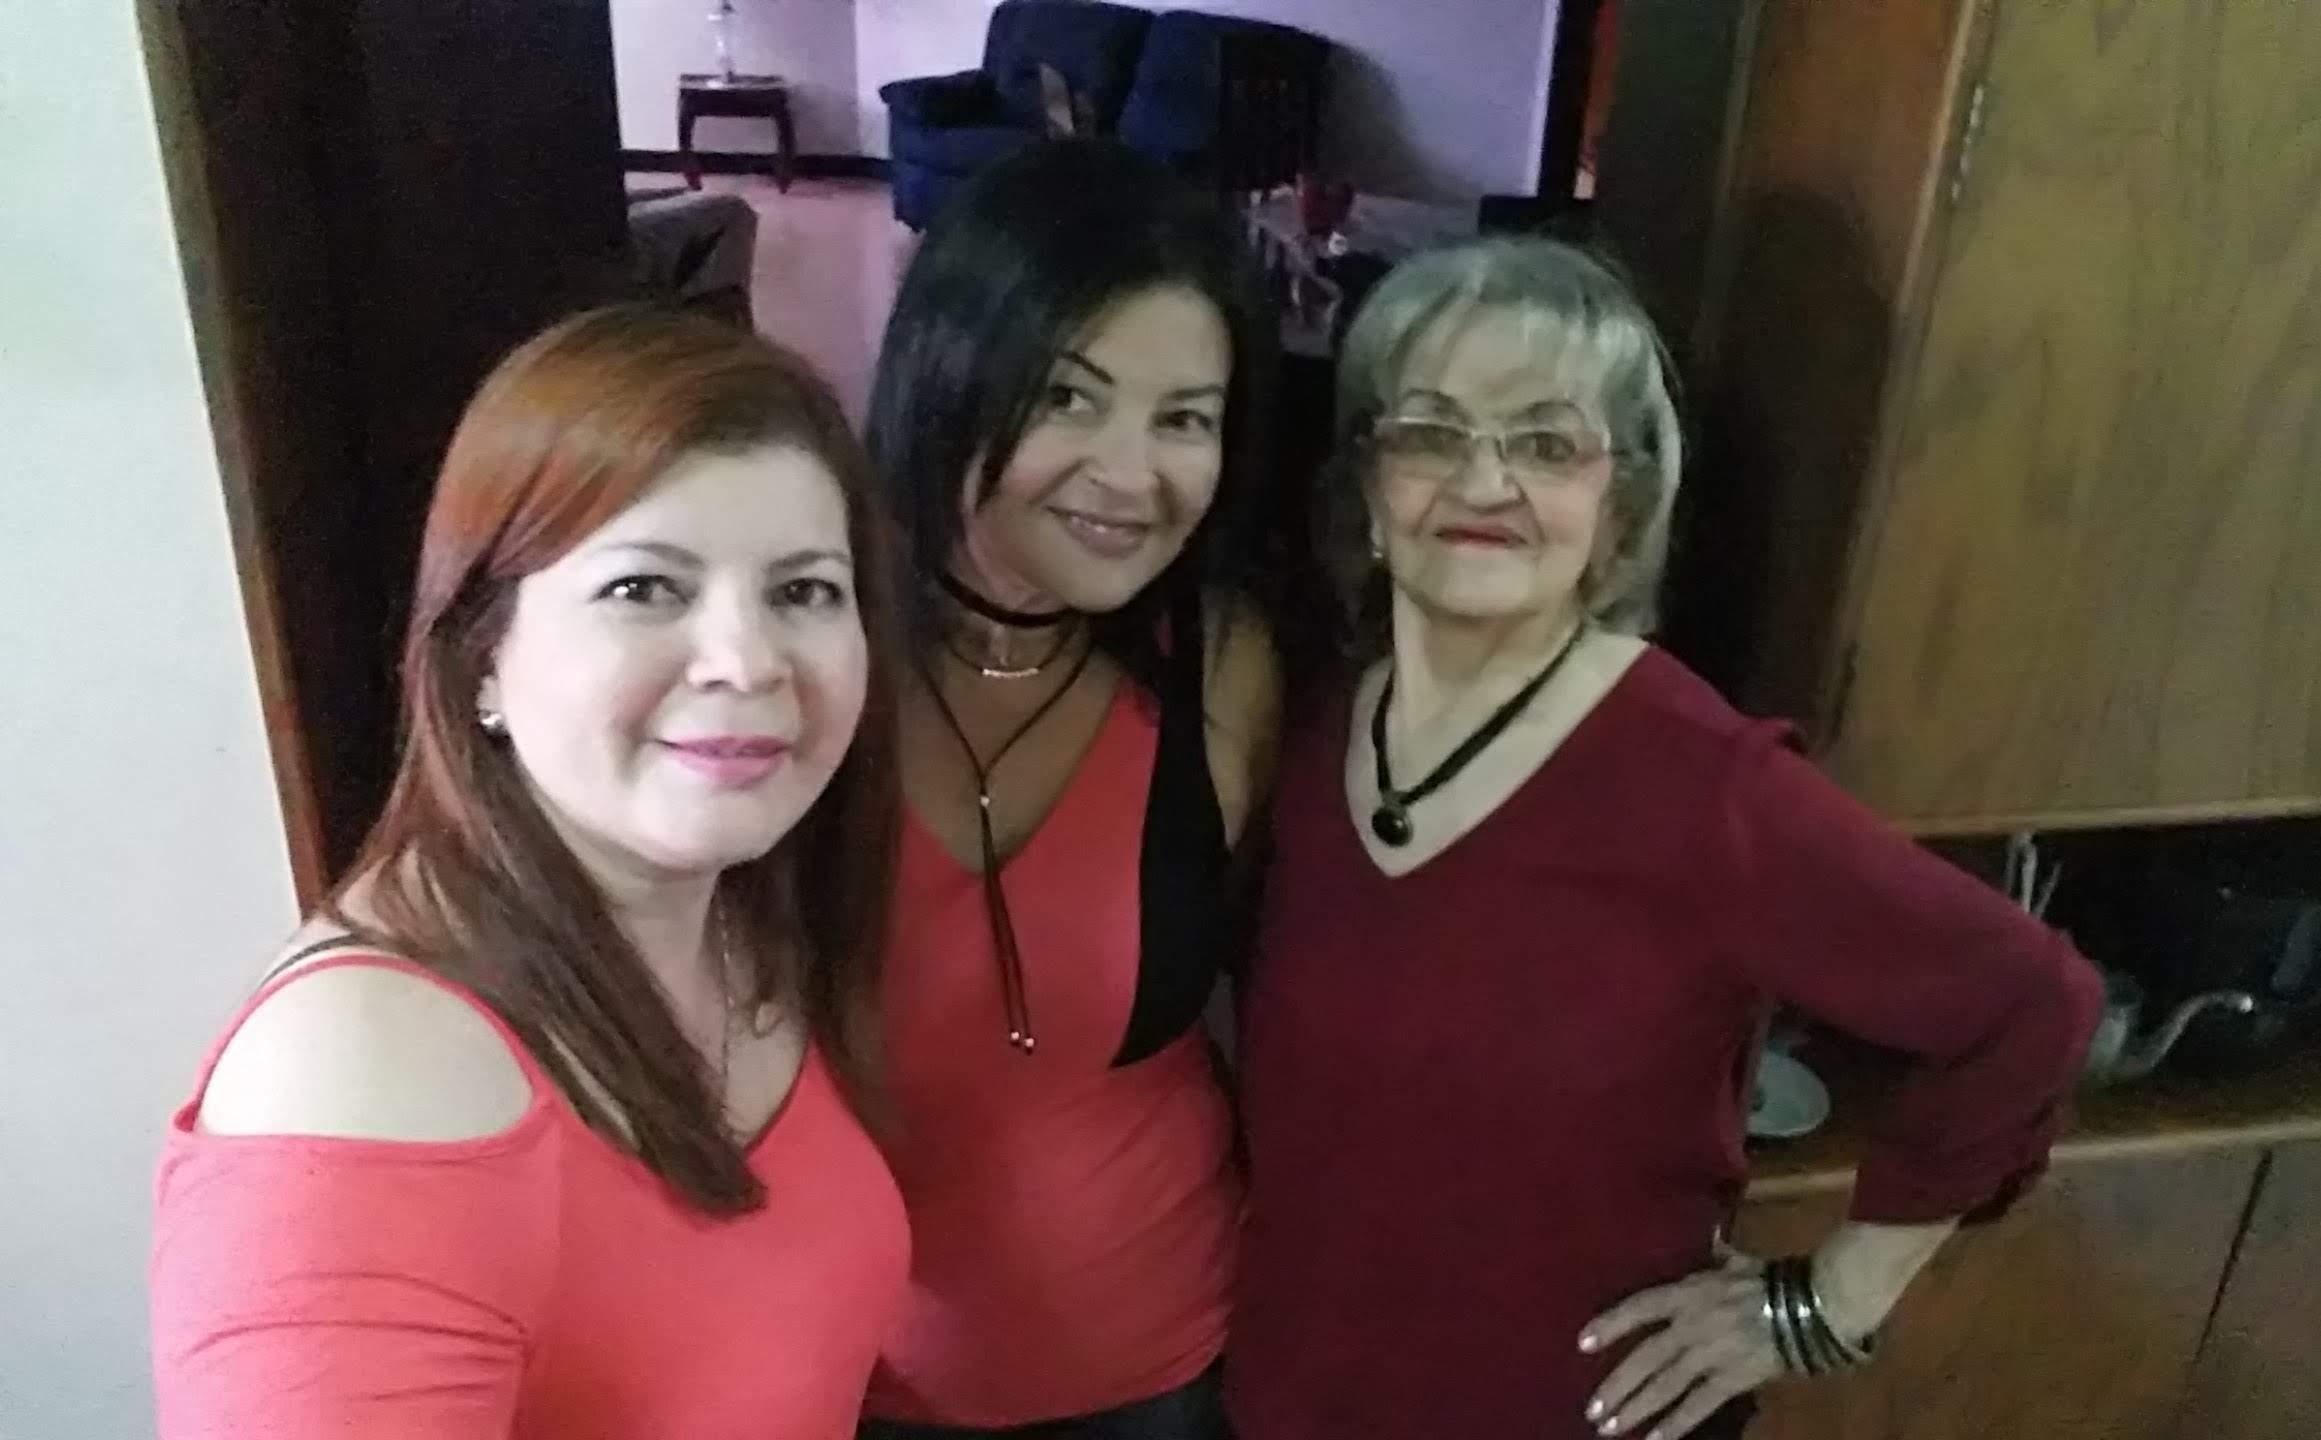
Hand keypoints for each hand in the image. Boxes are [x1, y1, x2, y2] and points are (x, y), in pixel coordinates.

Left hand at [1578, 1251, 1779, 1439]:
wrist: (1809, 1307)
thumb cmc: (1772, 1279)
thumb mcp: (1736, 1261)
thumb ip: (1717, 1255)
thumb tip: (1713, 1236)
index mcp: (1687, 1293)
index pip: (1638, 1308)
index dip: (1609, 1325)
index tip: (1582, 1344)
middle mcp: (1689, 1326)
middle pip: (1644, 1359)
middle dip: (1616, 1386)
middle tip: (1592, 1410)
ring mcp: (1708, 1355)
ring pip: (1664, 1386)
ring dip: (1635, 1408)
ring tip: (1609, 1428)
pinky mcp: (1730, 1380)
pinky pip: (1697, 1406)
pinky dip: (1675, 1426)